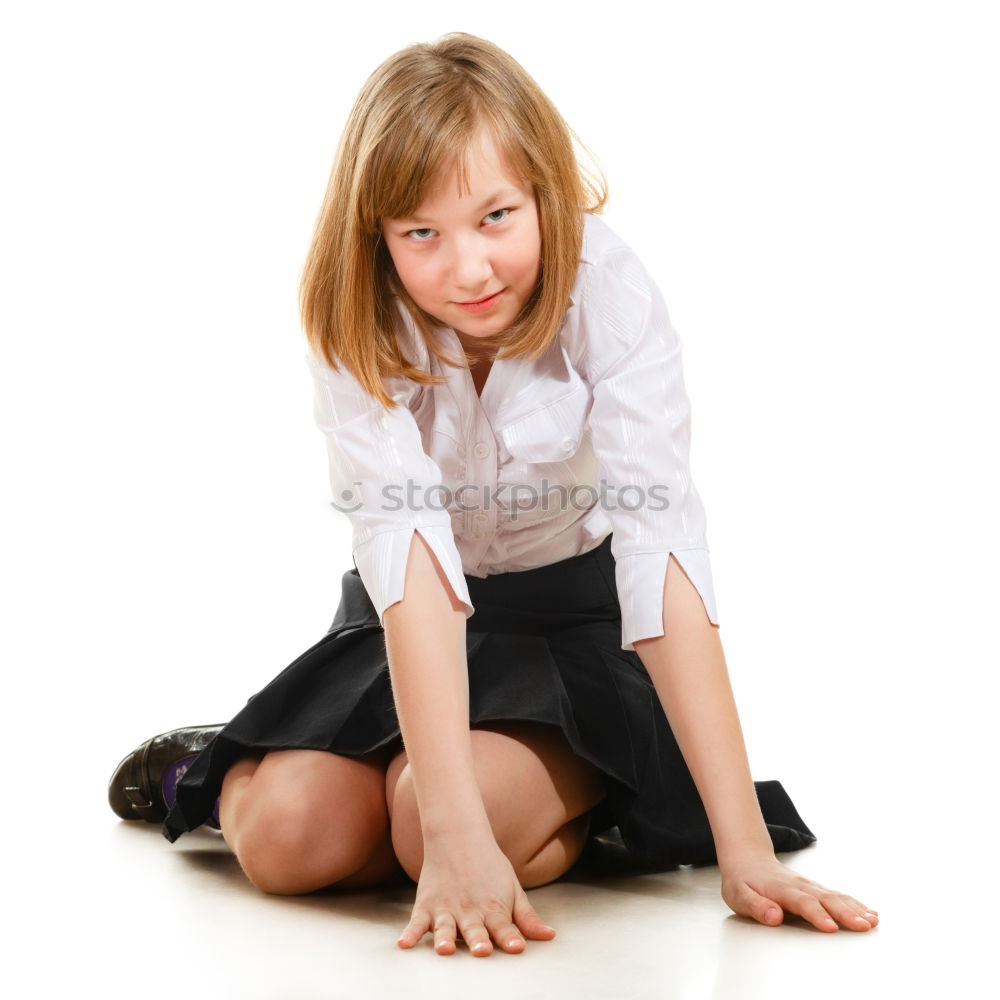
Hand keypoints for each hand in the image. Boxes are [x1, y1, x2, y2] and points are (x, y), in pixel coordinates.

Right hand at [397, 833, 555, 955]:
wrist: (457, 835)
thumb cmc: (489, 866)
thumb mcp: (512, 888)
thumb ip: (527, 916)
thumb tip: (550, 936)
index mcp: (492, 907)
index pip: (504, 926)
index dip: (510, 937)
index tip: (517, 948)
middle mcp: (469, 910)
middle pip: (474, 929)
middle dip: (478, 941)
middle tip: (481, 950)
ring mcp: (446, 908)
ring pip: (445, 927)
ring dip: (445, 939)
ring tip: (445, 949)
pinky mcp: (426, 906)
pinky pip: (416, 923)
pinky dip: (409, 934)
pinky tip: (404, 944)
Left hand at [721, 855, 878, 931]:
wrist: (747, 858)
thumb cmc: (742, 881)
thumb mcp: (739, 895)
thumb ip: (756, 906)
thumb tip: (774, 916)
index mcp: (781, 889)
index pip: (802, 902)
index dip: (817, 915)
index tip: (831, 927)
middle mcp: (800, 885)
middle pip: (826, 899)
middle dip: (846, 913)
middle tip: (864, 925)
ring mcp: (810, 886)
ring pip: (836, 897)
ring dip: (855, 909)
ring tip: (873, 921)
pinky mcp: (816, 889)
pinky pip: (838, 896)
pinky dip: (855, 904)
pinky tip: (870, 913)